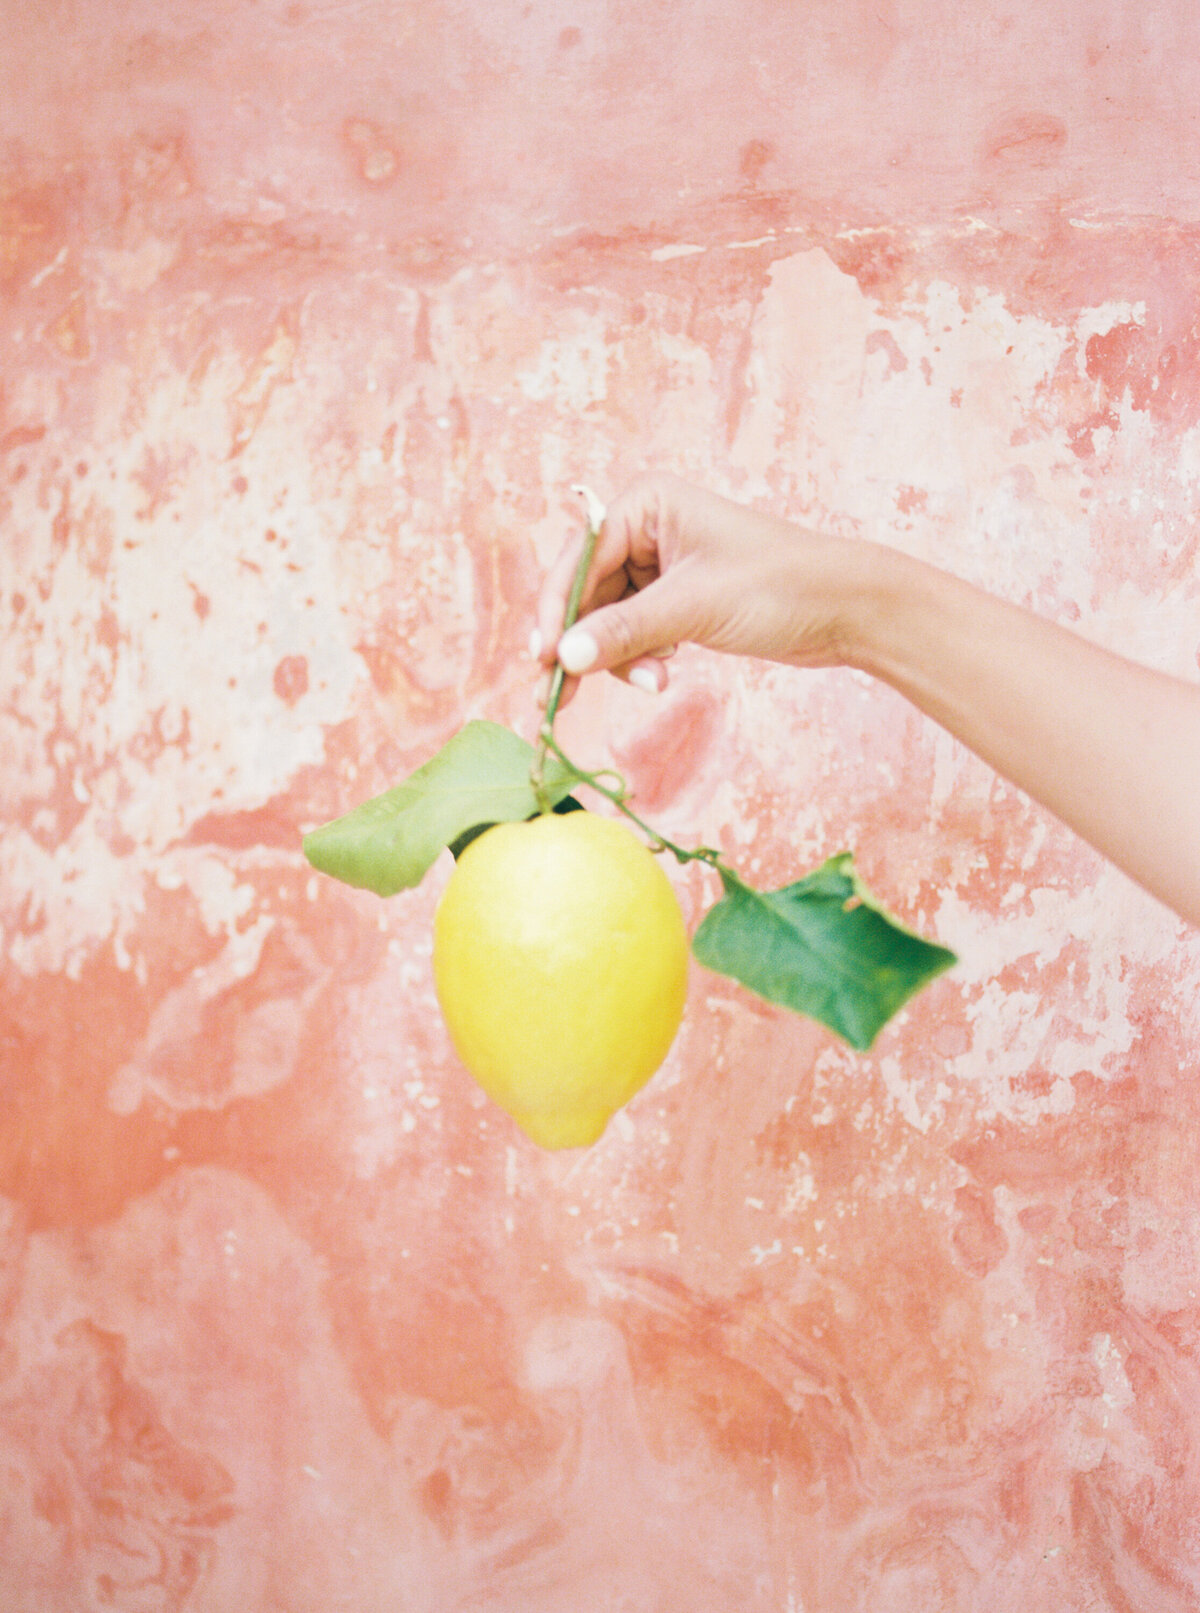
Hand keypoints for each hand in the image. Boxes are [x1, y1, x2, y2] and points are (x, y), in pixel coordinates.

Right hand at [533, 473, 863, 699]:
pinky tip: (665, 674)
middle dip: (586, 645)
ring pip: (607, 621)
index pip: (577, 560)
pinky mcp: (675, 600)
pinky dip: (641, 660)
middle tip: (560, 699)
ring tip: (656, 682)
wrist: (845, 609)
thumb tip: (564, 658)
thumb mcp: (694, 607)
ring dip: (621, 658)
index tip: (544, 662)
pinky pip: (633, 634)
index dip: (555, 613)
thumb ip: (624, 631)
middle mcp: (646, 528)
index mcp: (645, 504)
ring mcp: (660, 567)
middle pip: (585, 594)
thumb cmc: (779, 585)